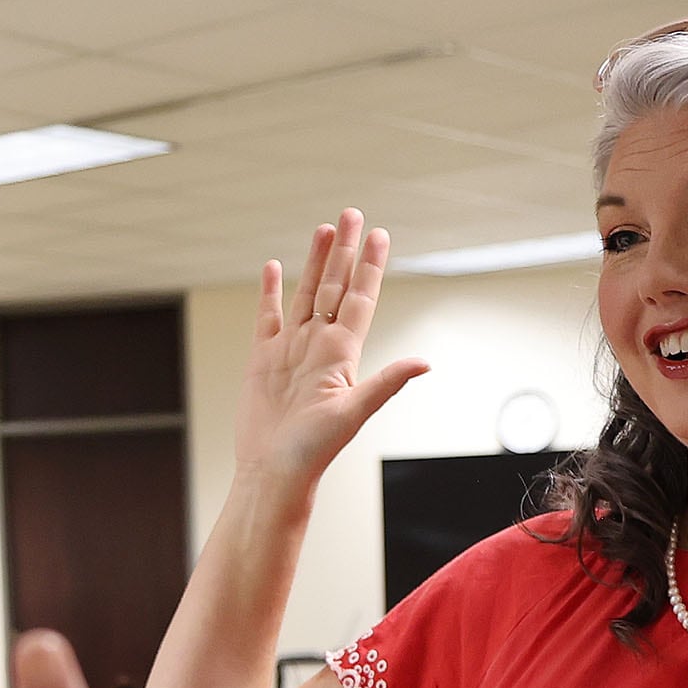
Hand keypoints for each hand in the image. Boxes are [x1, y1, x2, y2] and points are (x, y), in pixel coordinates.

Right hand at [233, 209, 427, 488]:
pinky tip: (275, 268)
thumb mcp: (352, 413)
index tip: (379, 235)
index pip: (359, 298)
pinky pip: (268, 316)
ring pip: (306, 295)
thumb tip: (423, 363)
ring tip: (324, 229)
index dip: (369, 267)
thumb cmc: (312, 451)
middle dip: (344, 251)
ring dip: (314, 262)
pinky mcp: (263, 358)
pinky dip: (271, 291)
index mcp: (342, 354)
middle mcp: (319, 346)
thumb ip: (386, 382)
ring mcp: (291, 350)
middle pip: (334, 286)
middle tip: (351, 214)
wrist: (272, 472)